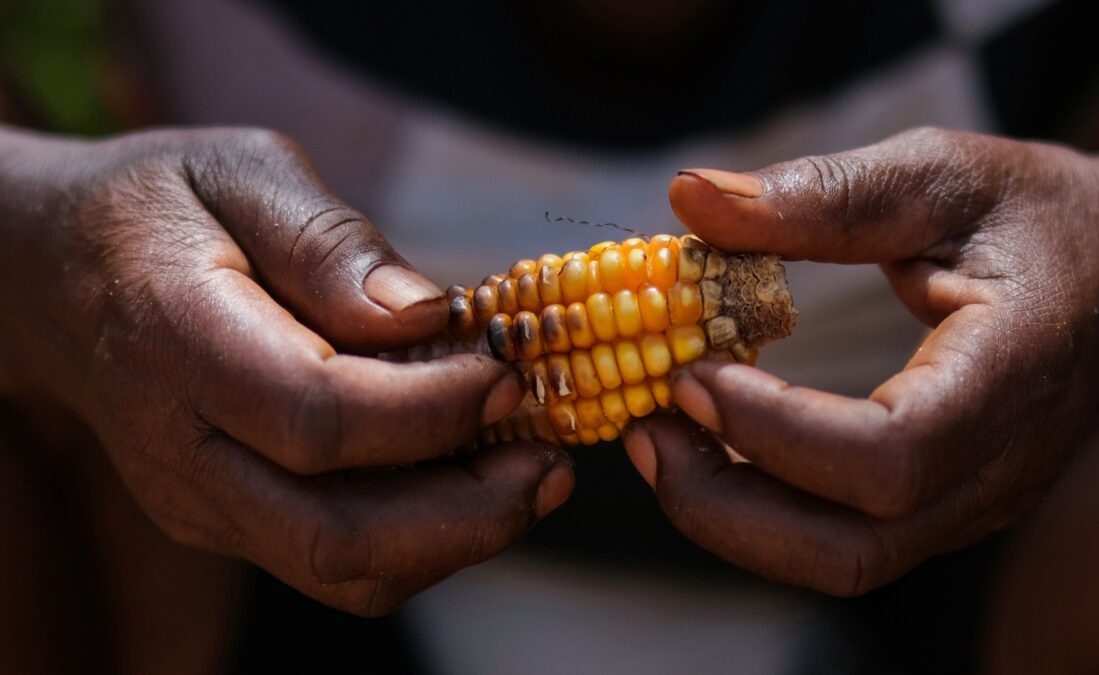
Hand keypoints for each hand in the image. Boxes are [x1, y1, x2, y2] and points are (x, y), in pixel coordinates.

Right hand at [0, 126, 572, 614]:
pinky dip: (422, 537)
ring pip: (341, 569)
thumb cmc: (163, 207)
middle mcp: (182, 450)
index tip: (509, 374)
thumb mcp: (241, 172)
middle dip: (466, 514)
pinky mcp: (228, 521)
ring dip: (457, 538)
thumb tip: (429, 319)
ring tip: (535, 475)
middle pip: (333, 535)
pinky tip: (476, 480)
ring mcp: (200, 500)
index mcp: (177, 342)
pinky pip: (335, 560)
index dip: (428, 411)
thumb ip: (329, 243)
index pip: (316, 417)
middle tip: (550, 462)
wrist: (61, 275)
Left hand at [624, 127, 1098, 594]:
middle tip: (644, 426)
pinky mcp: (939, 506)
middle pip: (850, 548)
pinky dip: (760, 506)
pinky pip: (840, 537)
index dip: (776, 429)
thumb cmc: (1033, 216)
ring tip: (657, 438)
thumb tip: (688, 198)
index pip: (891, 454)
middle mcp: (995, 467)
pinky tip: (709, 442)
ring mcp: (969, 502)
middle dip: (724, 501)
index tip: (692, 370)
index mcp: (1010, 375)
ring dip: (729, 516)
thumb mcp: (939, 175)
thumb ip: (822, 193)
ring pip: (837, 561)